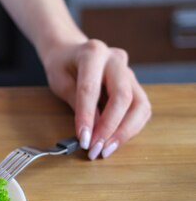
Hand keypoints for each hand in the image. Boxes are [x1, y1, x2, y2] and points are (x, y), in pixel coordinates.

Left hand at [41, 39, 151, 158]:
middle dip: (110, 127)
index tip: (83, 139)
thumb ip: (76, 102)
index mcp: (93, 53)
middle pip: (123, 96)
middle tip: (96, 149)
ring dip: (125, 132)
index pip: (91, 89)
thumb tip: (93, 130)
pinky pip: (141, 109)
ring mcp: (129, 71)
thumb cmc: (62, 65)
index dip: (87, 116)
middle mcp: (116, 59)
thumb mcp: (59, 80)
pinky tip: (115, 141)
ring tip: (106, 149)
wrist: (71, 51)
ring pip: (139, 105)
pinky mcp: (135, 85)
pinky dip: (130, 128)